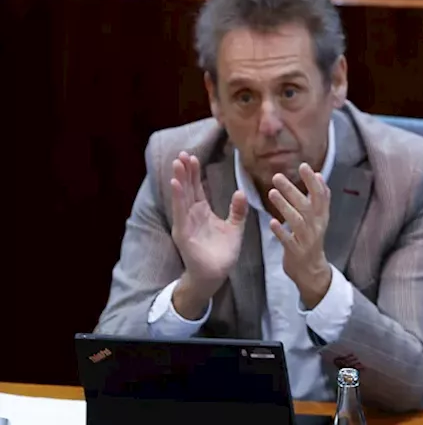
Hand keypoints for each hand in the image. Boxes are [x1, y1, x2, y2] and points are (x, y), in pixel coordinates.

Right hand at [169, 152, 247, 316]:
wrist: (216, 275)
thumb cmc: (223, 253)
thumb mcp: (235, 228)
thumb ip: (237, 210)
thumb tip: (241, 192)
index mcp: (202, 212)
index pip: (197, 188)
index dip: (194, 173)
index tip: (192, 156)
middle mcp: (192, 215)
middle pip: (188, 189)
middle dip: (185, 171)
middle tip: (182, 153)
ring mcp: (186, 223)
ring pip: (182, 197)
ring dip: (180, 180)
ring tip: (178, 163)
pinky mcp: (183, 233)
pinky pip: (180, 213)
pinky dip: (178, 198)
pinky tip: (176, 184)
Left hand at [267, 164, 332, 309]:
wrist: (311, 270)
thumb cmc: (312, 239)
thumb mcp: (320, 218)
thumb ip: (319, 198)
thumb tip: (319, 175)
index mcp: (322, 216)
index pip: (321, 195)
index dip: (313, 181)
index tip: (304, 166)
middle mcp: (316, 226)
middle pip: (306, 205)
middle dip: (292, 190)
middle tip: (277, 176)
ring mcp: (307, 239)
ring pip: (297, 221)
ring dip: (285, 206)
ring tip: (272, 193)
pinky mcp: (296, 252)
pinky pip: (289, 241)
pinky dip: (281, 232)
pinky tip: (272, 223)